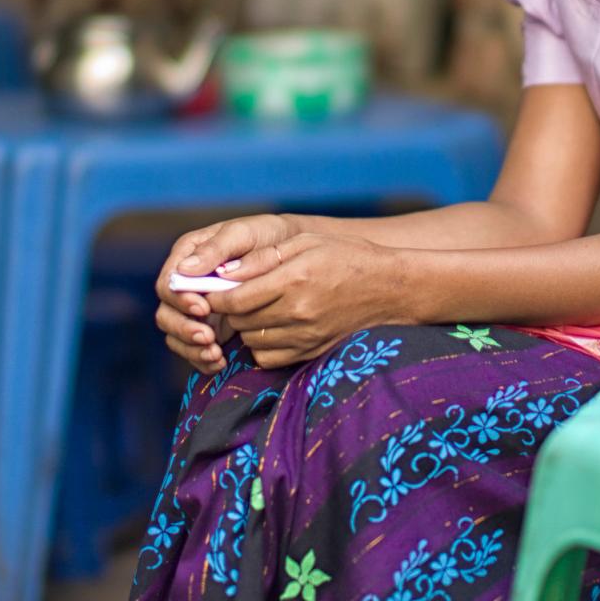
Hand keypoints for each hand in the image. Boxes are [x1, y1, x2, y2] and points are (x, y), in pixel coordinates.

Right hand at [152, 214, 299, 374]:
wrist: (293, 255)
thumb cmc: (266, 237)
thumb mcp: (243, 235)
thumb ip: (215, 250)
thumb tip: (184, 269)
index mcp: (187, 258)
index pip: (168, 284)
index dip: (179, 300)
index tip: (203, 307)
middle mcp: (187, 285)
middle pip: (166, 314)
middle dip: (183, 329)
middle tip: (208, 337)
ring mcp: (197, 310)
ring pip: (176, 336)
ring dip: (191, 348)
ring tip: (215, 353)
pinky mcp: (210, 328)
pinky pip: (194, 350)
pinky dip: (202, 359)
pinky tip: (220, 362)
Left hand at [205, 231, 413, 369]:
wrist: (390, 289)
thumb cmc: (346, 257)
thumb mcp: (305, 243)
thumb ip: (262, 258)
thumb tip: (222, 272)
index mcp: (293, 280)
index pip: (234, 298)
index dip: (214, 296)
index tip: (209, 289)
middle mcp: (297, 313)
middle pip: (239, 320)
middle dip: (228, 309)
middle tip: (230, 296)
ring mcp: (305, 337)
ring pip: (250, 341)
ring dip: (244, 327)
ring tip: (254, 309)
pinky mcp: (311, 353)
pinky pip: (268, 358)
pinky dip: (261, 345)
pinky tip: (270, 327)